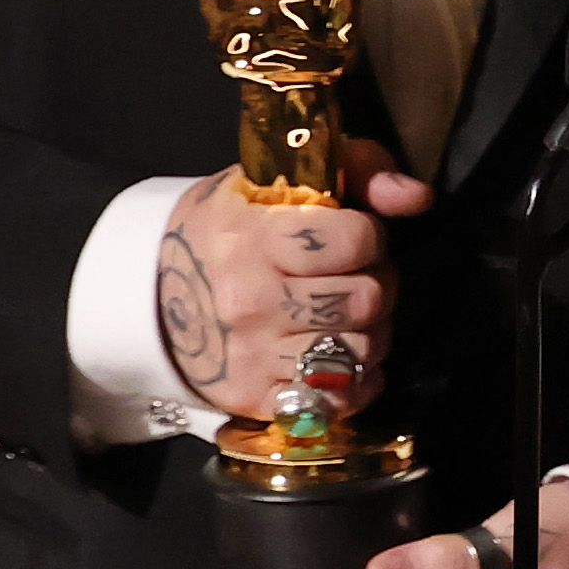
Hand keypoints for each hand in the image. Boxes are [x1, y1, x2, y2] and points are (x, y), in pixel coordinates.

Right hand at [160, 142, 429, 418]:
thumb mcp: (278, 181)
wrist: (151, 294)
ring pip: (362, 352)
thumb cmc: (229, 230)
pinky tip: (336, 356)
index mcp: (254, 238)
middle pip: (368, 300)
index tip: (351, 238)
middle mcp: (252, 301)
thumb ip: (358, 169)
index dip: (369, 236)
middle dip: (375, 285)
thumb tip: (417, 197)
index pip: (357, 240)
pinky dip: (354, 380)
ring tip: (342, 316)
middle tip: (351, 278)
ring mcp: (253, 355)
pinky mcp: (257, 398)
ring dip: (369, 334)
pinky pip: (341, 398)